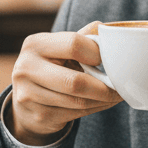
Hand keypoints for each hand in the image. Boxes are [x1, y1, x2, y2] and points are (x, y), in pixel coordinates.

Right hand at [9, 22, 121, 144]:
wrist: (28, 98)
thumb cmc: (53, 65)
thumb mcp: (61, 47)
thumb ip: (84, 37)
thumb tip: (110, 32)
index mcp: (35, 43)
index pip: (74, 44)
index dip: (97, 53)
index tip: (109, 59)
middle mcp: (26, 68)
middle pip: (75, 81)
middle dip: (105, 87)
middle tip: (122, 87)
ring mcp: (29, 94)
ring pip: (78, 101)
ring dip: (103, 100)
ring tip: (116, 95)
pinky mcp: (38, 115)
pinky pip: (76, 114)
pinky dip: (95, 109)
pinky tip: (102, 103)